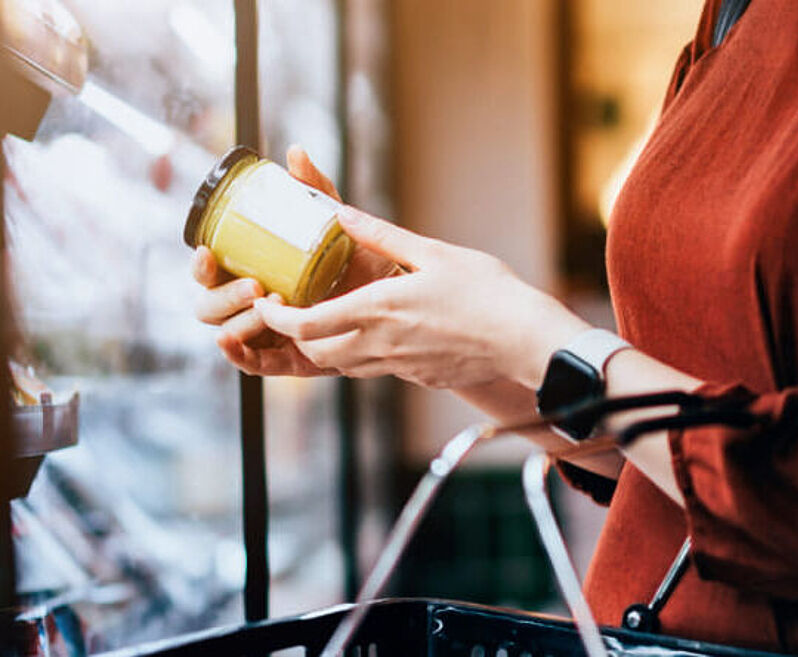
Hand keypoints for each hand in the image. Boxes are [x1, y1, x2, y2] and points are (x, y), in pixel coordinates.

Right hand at [191, 146, 395, 375]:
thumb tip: (296, 154)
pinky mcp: (289, 359)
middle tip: (255, 285)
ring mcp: (269, 333)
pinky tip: (234, 343)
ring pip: (230, 332)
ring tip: (269, 306)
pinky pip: (256, 364)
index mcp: (254, 271)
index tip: (207, 250)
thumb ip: (316, 192)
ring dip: (240, 320)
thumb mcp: (337, 226)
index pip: (212, 271)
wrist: (399, 298)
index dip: (201, 264)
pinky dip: (239, 356)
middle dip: (223, 295)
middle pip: (210, 305)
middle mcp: (254, 304)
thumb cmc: (360, 261)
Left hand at [252, 208, 590, 388]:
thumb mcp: (433, 253)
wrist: (525, 340)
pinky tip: (382, 334)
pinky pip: (378, 370)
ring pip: (344, 366)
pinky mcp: (420, 376)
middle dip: (296, 336)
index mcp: (377, 310)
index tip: (266, 302)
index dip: (274, 318)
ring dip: (328, 347)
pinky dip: (364, 355)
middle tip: (294, 311)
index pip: (304, 326)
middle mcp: (381, 344)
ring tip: (332, 321)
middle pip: (316, 353)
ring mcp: (400, 366)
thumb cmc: (487, 292)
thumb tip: (342, 213)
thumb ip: (383, 235)